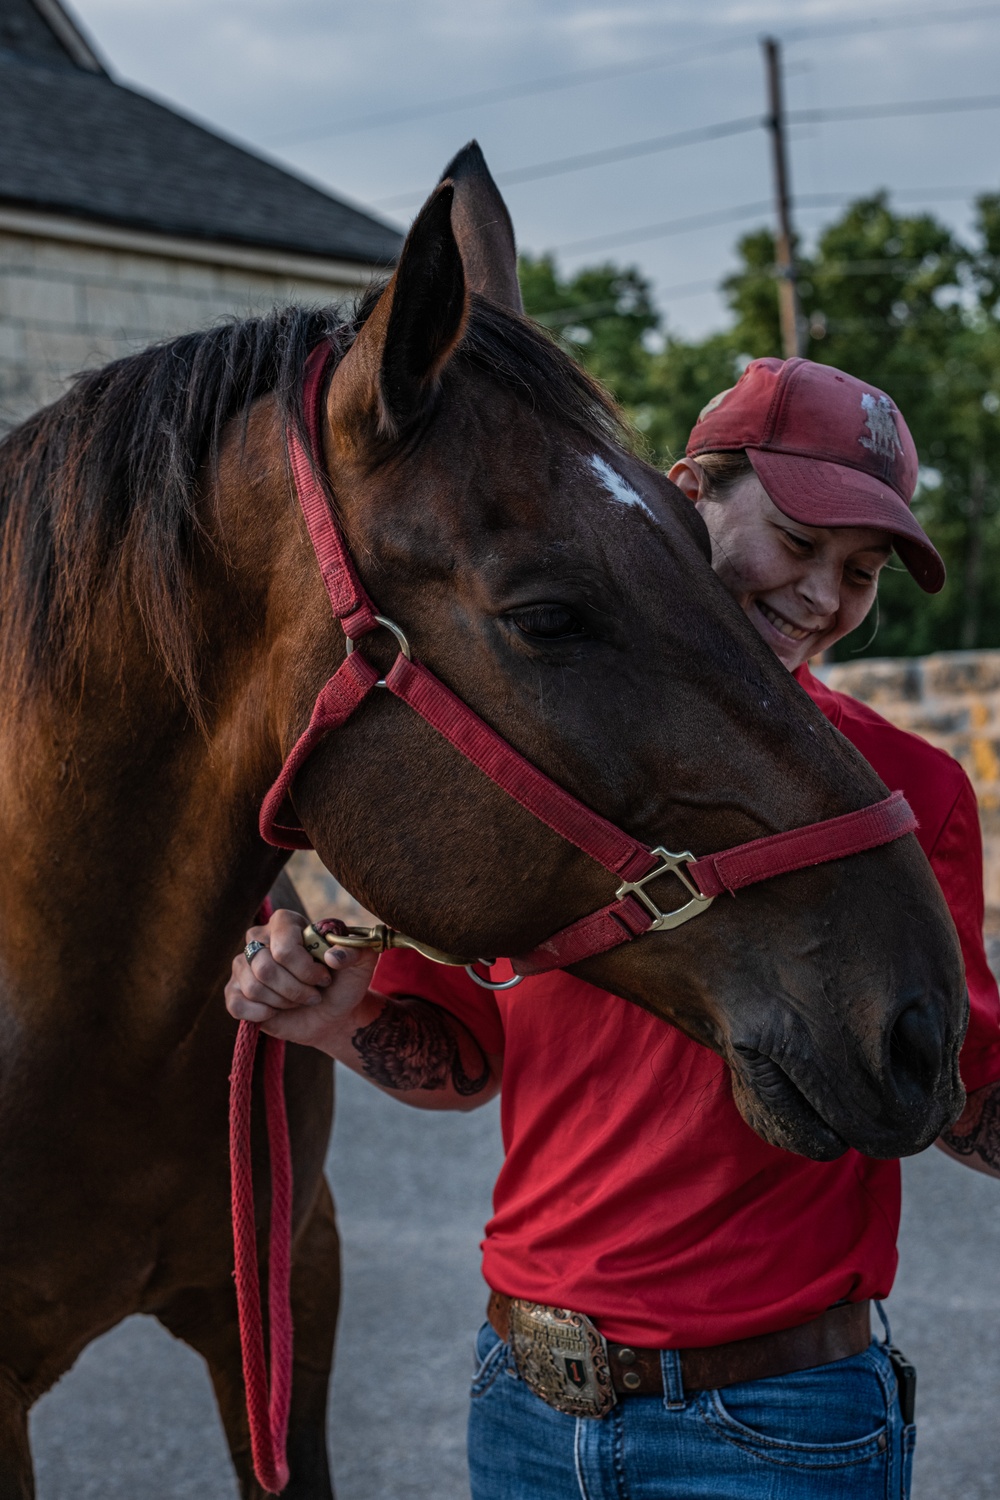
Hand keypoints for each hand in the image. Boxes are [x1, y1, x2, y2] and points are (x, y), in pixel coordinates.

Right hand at [225, 907, 377, 1049]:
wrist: (333, 1013)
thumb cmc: (344, 982)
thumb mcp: (362, 963)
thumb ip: (356, 950)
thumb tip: (333, 956)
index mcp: (285, 923)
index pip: (284, 948)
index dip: (306, 970)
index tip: (325, 978)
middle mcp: (259, 938)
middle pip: (265, 968)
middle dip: (296, 989)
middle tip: (314, 993)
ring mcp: (243, 965)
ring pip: (254, 987)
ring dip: (284, 1002)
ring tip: (299, 1000)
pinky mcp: (235, 991)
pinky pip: (236, 1004)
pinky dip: (260, 1013)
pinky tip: (275, 1012)